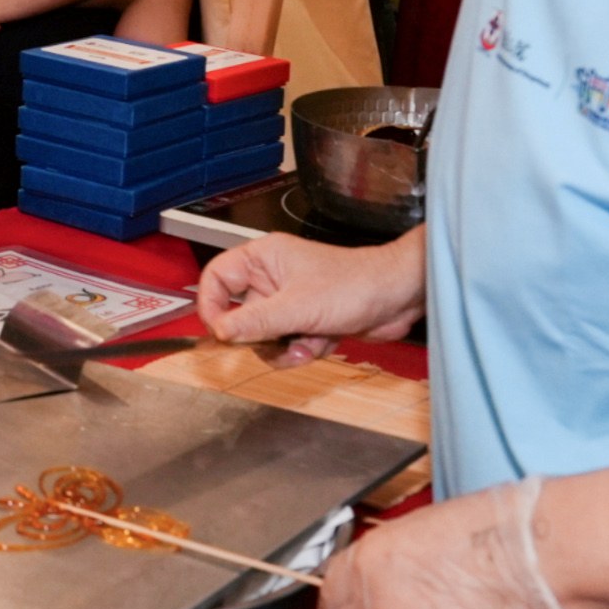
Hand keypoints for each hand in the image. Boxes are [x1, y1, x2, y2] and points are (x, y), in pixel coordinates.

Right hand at [197, 228, 425, 360]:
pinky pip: (286, 343)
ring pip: (264, 335)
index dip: (211, 305)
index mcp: (263, 259)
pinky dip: (302, 350)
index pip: (217, 278)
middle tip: (274, 342)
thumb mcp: (298, 307)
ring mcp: (290, 300)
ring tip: (307, 345)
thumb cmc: (356, 284)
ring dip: (283, 348)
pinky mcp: (306, 320)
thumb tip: (220, 332)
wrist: (397, 297)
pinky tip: (323, 341)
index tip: (219, 332)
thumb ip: (255, 321)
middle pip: (239, 315)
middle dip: (259, 337)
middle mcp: (273, 278)